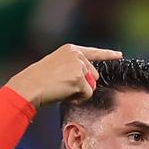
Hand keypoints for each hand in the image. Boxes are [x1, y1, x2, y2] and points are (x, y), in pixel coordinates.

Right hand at [6, 44, 123, 107]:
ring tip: (61, 89)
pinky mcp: (79, 78)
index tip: (119, 55)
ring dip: (79, 92)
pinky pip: (87, 94)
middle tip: (63, 86)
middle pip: (94, 75)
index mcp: (71, 49)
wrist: (29, 86)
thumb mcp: (57, 66)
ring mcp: (79, 66)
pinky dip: (77, 98)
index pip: (94, 52)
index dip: (108, 55)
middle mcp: (76, 55)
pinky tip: (64, 93)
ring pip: (91, 86)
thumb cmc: (40, 80)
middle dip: (83, 85)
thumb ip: (74, 68)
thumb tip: (91, 81)